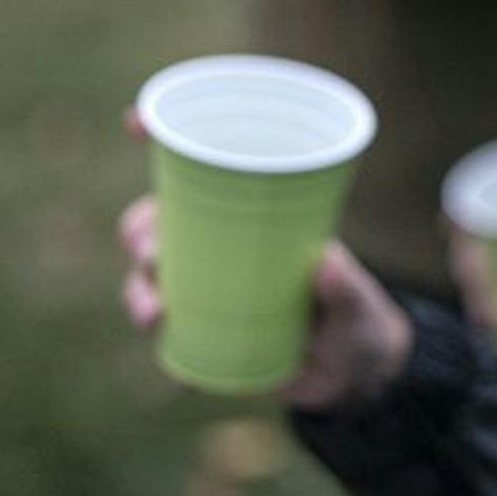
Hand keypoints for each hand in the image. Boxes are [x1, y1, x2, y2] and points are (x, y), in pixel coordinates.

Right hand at [120, 113, 412, 410]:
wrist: (353, 374)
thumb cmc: (356, 317)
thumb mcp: (359, 302)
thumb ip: (348, 287)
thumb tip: (324, 263)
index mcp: (248, 214)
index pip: (199, 168)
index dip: (161, 137)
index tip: (137, 121)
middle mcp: (216, 246)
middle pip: (153, 222)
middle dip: (140, 231)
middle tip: (153, 257)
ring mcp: (205, 292)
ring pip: (146, 280)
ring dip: (138, 293)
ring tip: (157, 314)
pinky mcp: (202, 338)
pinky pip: (167, 340)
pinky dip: (165, 352)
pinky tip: (178, 371)